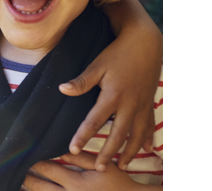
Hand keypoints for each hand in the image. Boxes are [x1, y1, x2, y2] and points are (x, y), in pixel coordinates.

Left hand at [24, 152, 152, 190]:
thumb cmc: (118, 184)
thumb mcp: (102, 166)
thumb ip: (81, 157)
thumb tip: (63, 149)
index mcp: (75, 183)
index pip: (48, 170)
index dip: (35, 163)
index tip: (25, 156)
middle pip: (39, 188)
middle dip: (26, 179)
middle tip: (13, 172)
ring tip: (18, 186)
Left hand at [61, 0, 160, 170]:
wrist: (146, 43)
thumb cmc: (118, 54)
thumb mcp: (97, 65)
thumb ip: (81, 81)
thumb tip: (62, 89)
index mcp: (112, 96)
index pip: (94, 120)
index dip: (82, 135)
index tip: (72, 148)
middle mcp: (129, 104)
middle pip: (118, 134)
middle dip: (108, 153)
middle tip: (98, 168)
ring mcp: (141, 105)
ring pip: (136, 134)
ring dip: (129, 151)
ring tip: (122, 166)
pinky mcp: (148, 102)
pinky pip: (149, 125)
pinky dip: (147, 138)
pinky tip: (146, 149)